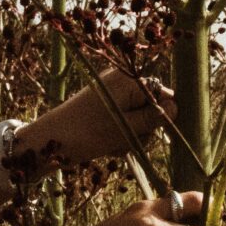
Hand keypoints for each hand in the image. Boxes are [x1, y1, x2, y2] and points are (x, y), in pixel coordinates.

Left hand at [40, 67, 174, 168]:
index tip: (152, 132)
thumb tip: (175, 108)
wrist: (49, 142)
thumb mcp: (127, 128)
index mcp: (128, 80)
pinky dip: (120, 135)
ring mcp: (110, 94)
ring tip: (115, 145)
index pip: (163, 93)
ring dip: (132, 135)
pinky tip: (108, 146)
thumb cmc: (89, 133)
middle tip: (128, 140)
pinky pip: (123, 121)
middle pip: (150, 106)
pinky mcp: (102, 107)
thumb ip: (155, 118)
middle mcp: (120, 81)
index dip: (162, 115)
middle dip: (144, 128)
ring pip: (137, 118)